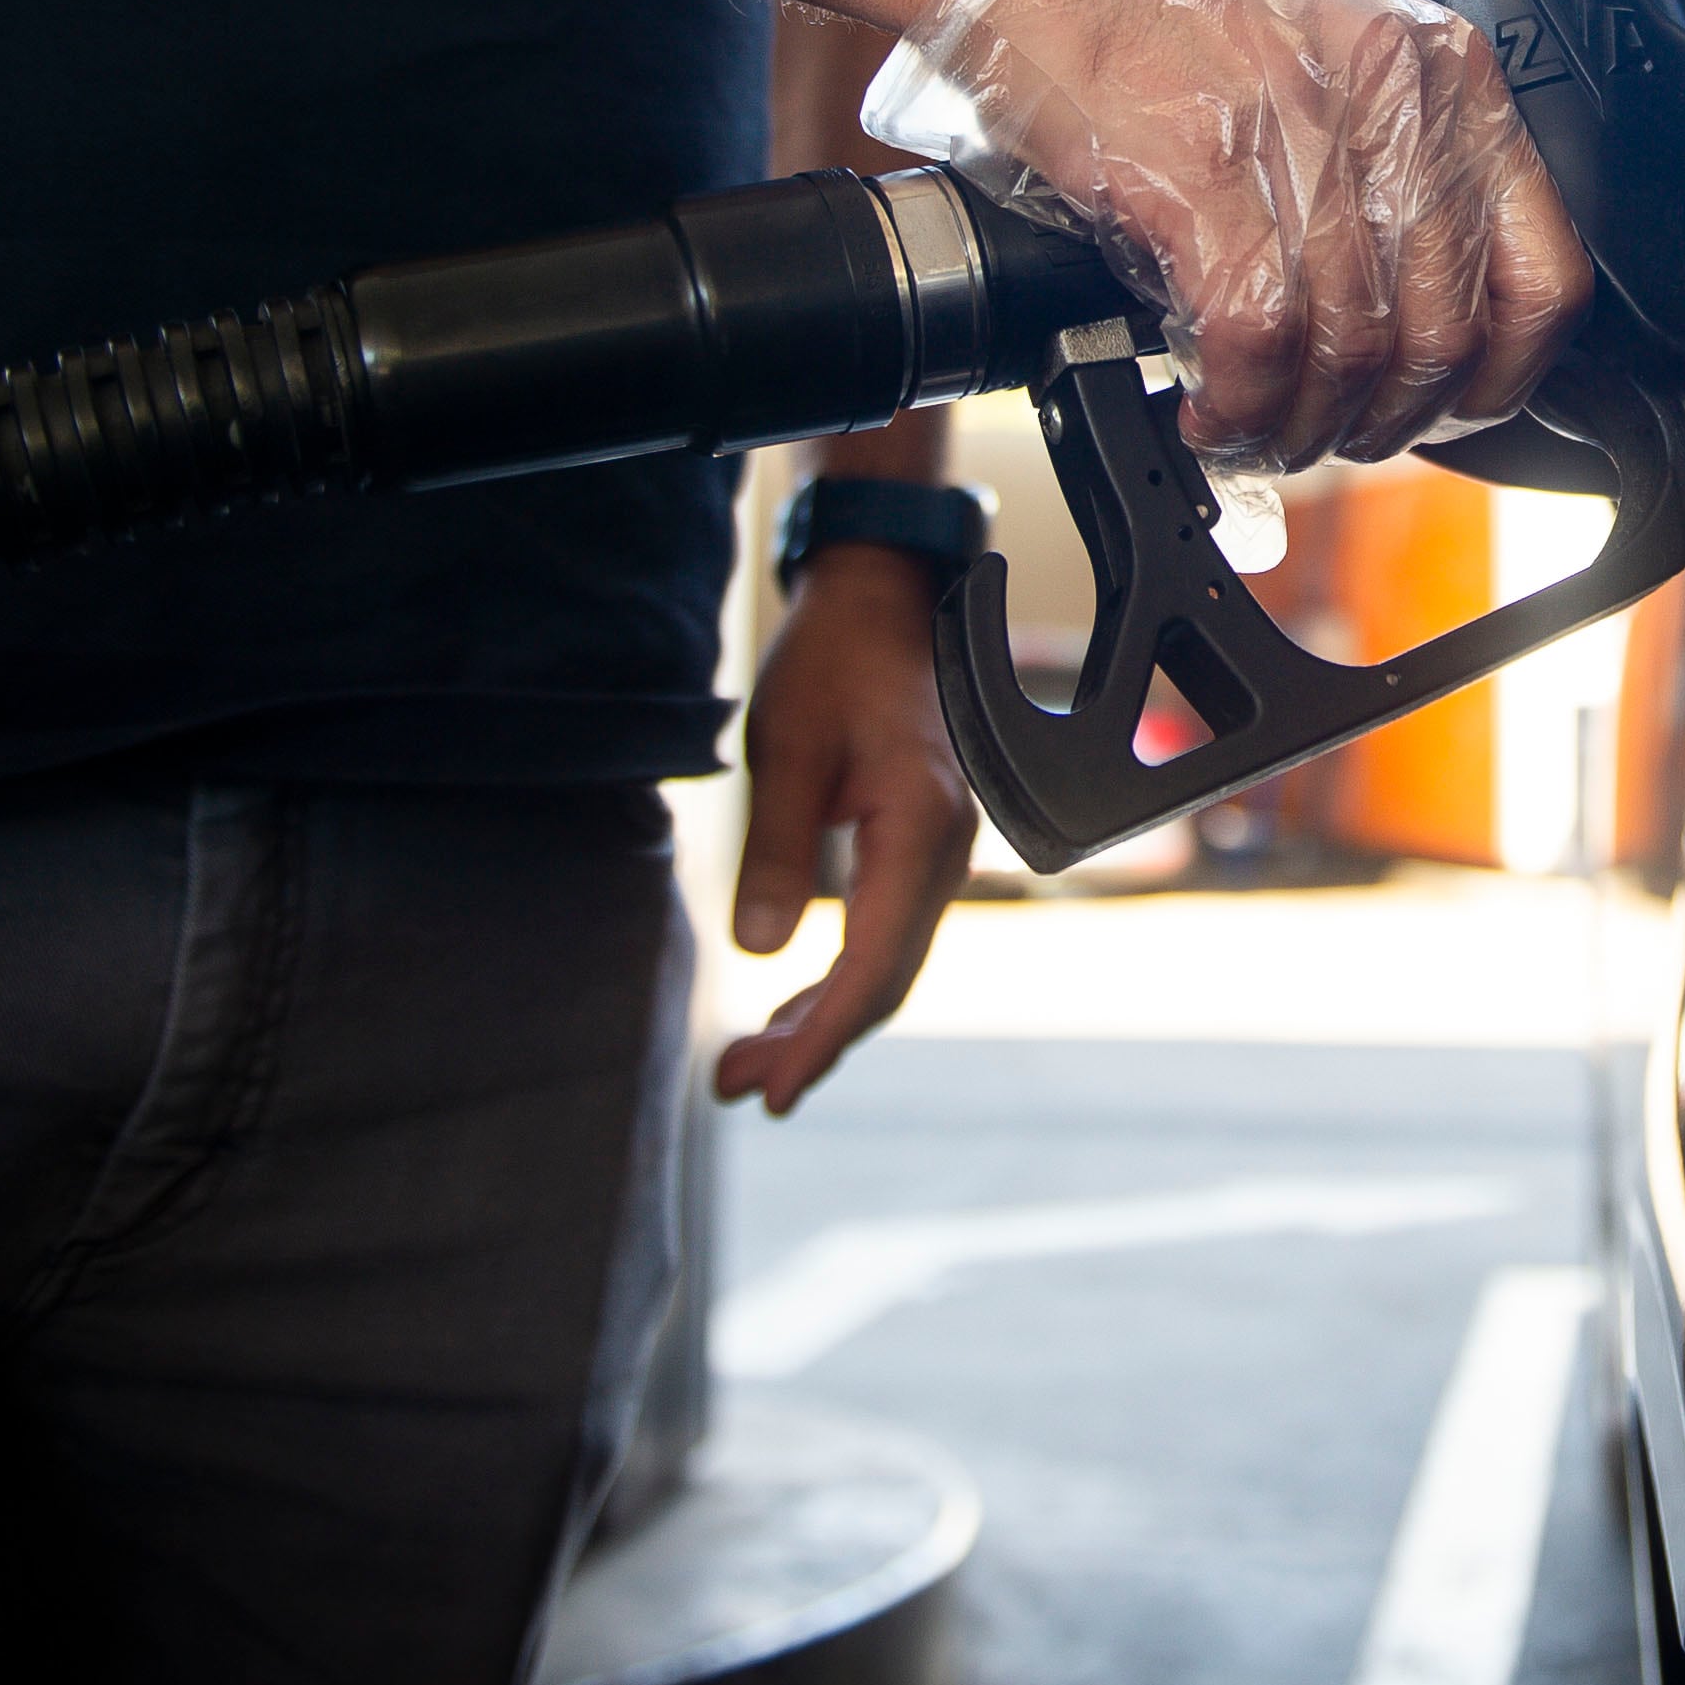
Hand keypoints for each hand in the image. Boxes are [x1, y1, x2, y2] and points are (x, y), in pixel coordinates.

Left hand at [716, 546, 976, 1113]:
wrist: (885, 596)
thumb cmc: (834, 659)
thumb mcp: (789, 749)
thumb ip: (777, 850)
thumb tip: (761, 951)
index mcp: (920, 826)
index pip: (872, 966)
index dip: (820, 1038)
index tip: (768, 1088)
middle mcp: (947, 848)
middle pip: (887, 980)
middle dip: (814, 1042)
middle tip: (737, 1086)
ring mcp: (944, 848)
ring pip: (891, 963)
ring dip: (826, 1017)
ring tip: (752, 1057)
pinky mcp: (925, 843)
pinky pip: (891, 932)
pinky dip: (843, 977)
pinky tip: (795, 1002)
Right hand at [866, 0, 1592, 473]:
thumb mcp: (1335, 53)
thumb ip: (1394, 163)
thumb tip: (1415, 309)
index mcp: (1441, 73)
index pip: (1544, 272)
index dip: (1505, 377)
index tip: (1454, 408)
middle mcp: (1389, 99)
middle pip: (1441, 333)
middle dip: (1385, 419)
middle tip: (1333, 434)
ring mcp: (1295, 130)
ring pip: (1350, 348)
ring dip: (1301, 424)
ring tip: (1260, 431)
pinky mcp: (1197, 169)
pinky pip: (1256, 336)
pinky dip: (1240, 401)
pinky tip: (1214, 407)